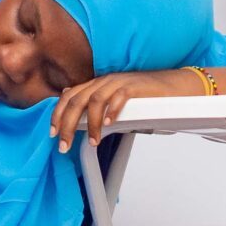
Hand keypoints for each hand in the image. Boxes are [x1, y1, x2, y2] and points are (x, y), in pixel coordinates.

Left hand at [50, 69, 195, 152]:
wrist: (173, 86)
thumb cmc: (144, 97)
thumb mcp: (116, 103)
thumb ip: (99, 109)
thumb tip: (82, 122)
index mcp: (97, 84)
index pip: (69, 97)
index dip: (58, 114)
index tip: (53, 133)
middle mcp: (104, 81)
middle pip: (77, 100)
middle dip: (67, 124)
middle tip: (65, 145)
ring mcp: (119, 82)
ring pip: (95, 100)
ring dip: (92, 124)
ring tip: (93, 142)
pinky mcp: (135, 86)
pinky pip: (119, 96)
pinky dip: (112, 111)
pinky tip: (109, 125)